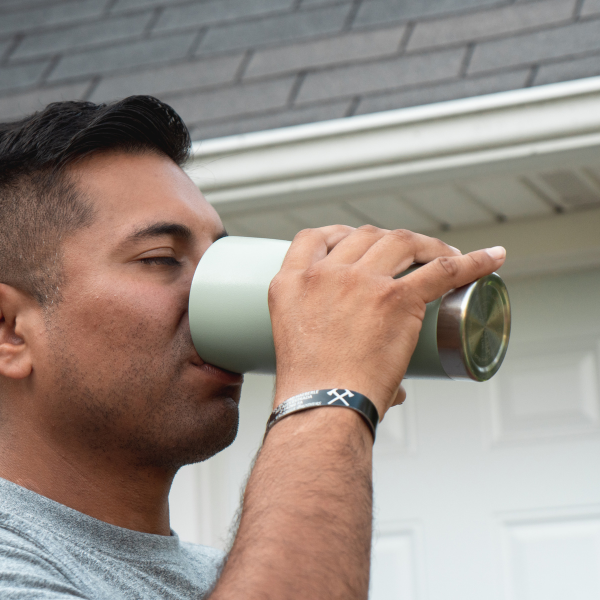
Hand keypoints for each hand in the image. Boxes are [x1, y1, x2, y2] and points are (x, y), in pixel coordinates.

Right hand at [268, 225, 505, 418]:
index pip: (313, 238)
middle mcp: (325, 274)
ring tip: (447, 253)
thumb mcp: (297, 346)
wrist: (322, 407)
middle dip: (390, 240)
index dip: (339, 234)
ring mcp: (361, 282)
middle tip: (411, 254)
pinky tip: (492, 258)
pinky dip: (472, 262)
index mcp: (292, 283)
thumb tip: (394, 387)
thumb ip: (337, 350)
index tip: (356, 241)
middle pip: (365, 235)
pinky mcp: (397, 298)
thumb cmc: (311, 391)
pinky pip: (443, 270)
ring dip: (427, 244)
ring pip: (402, 241)